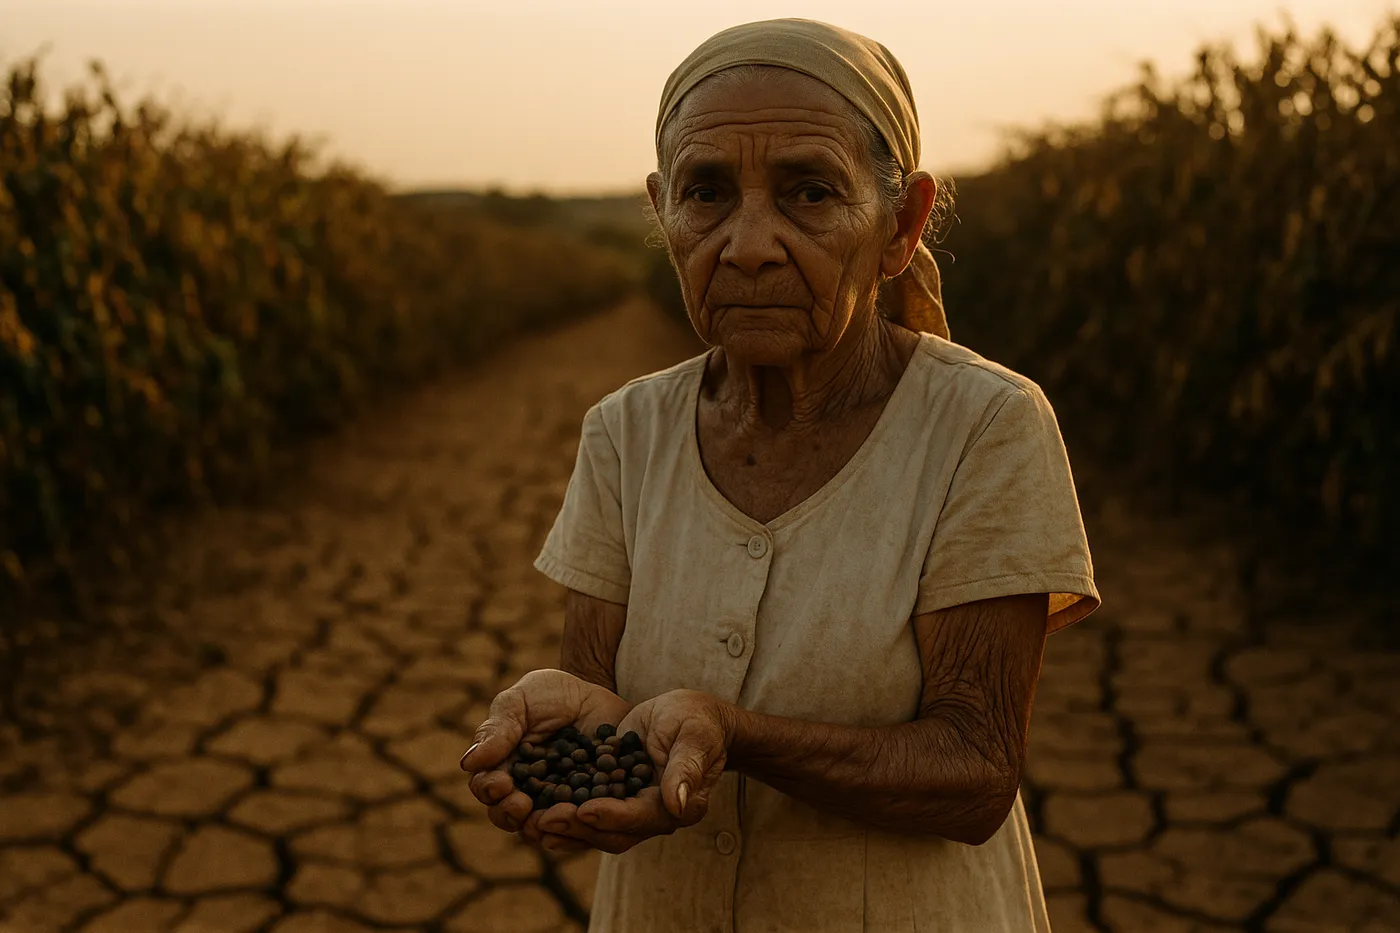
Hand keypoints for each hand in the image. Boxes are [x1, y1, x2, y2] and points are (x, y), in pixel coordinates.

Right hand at [459, 669, 631, 849]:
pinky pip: (580, 827)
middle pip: (508, 817)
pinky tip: (578, 818)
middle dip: (510, 814)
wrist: (598, 694)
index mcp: (502, 768)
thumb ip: (497, 730)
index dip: (489, 790)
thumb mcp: (520, 701)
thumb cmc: (551, 695)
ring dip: (540, 827)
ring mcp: (557, 802)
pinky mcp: (589, 806)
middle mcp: (525, 792)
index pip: (486, 788)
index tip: (501, 782)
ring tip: (548, 817)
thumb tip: (468, 762)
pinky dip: (577, 828)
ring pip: (542, 829)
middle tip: (521, 804)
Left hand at [533, 688, 733, 853]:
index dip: (612, 816)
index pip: (641, 817)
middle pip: (614, 832)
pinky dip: (564, 814)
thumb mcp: (694, 736)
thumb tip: (678, 804)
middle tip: (545, 817)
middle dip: (578, 827)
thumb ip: (686, 768)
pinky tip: (536, 810)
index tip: (584, 809)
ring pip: (596, 828)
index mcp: (679, 806)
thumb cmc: (696, 720)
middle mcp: (653, 816)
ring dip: (566, 827)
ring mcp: (631, 810)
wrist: (688, 715)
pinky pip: (587, 813)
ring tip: (533, 820)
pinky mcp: (614, 798)